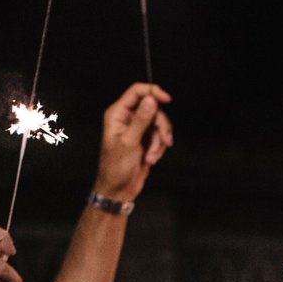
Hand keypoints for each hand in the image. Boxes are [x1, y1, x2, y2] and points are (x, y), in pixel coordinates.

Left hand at [93, 83, 174, 201]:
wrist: (118, 189)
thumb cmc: (116, 168)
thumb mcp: (129, 143)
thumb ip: (141, 120)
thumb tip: (151, 100)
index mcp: (118, 114)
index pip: (136, 92)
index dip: (153, 92)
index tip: (166, 99)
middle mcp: (127, 118)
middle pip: (153, 108)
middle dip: (161, 126)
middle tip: (164, 140)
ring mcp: (137, 129)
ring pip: (159, 123)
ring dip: (160, 141)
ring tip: (152, 156)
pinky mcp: (145, 139)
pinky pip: (159, 136)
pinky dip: (159, 148)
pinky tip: (151, 159)